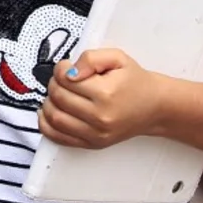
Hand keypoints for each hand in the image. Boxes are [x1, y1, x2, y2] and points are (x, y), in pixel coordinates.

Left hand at [38, 48, 164, 149]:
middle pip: (58, 97)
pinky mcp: (93, 144)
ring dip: (49, 102)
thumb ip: (90, 58)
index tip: (66, 67)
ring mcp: (96, 134)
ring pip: (55, 118)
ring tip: (58, 94)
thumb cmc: (136, 82)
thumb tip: (69, 71)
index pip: (65, 79)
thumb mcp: (117, 58)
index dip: (61, 68)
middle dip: (54, 83)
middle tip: (62, 78)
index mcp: (106, 93)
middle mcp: (100, 117)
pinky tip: (49, 112)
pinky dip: (47, 125)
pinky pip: (58, 137)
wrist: (155, 107)